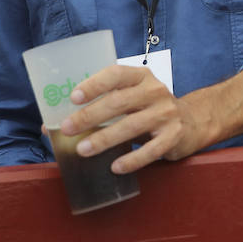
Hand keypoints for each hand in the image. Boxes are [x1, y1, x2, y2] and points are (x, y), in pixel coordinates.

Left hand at [61, 63, 202, 173]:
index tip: (74, 97)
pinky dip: (132, 160)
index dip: (94, 84)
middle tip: (69, 129)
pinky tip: (115, 167)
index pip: (116, 74)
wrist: (192, 121)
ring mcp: (166, 113)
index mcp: (141, 77)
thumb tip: (50, 127)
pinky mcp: (174, 136)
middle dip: (90, 116)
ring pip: (132, 126)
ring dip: (105, 138)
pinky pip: (151, 150)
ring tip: (83, 150)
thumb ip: (98, 108)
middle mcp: (155, 91)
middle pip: (119, 101)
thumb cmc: (149, 109)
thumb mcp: (130, 99)